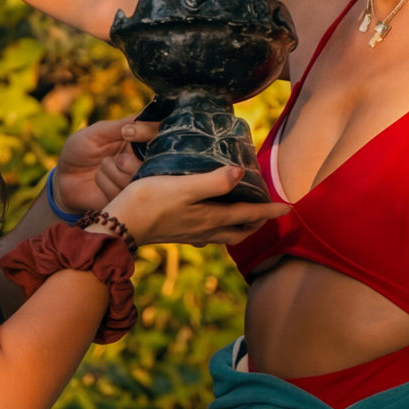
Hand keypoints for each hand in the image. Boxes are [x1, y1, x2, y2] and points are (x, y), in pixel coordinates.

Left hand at [54, 117, 154, 213]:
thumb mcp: (97, 132)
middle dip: (130, 161)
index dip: (147, 134)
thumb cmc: (80, 150)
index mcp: (137, 142)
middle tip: (117, 159)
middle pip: (153, 162)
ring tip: (101, 166)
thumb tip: (146, 115)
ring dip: (112, 171)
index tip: (128, 135)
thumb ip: (122, 125)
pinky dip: (105, 182)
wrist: (64, 177)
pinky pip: (122, 192)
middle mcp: (141, 161)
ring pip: (136, 179)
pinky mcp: (125, 199)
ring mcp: (134, 181)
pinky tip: (98, 178)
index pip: (156, 135)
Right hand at [96, 167, 288, 247]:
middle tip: (269, 212)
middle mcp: (204, 230)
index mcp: (211, 218)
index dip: (270, 210)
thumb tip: (241, 173)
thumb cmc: (149, 202)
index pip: (249, 215)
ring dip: (239, 226)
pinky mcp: (177, 234)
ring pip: (224, 234)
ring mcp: (190, 234)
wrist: (119, 226)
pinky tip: (209, 219)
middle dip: (257, 222)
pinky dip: (218, 227)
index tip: (288, 207)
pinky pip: (208, 234)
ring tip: (245, 215)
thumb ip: (213, 181)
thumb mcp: (183, 187)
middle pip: (240, 231)